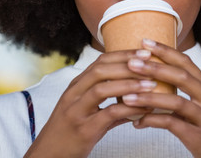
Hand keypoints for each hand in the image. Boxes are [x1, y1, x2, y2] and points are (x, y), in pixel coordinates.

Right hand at [24, 49, 154, 157]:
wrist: (49, 154)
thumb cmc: (69, 132)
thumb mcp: (86, 110)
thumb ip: (110, 102)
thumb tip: (138, 98)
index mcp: (76, 86)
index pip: (99, 62)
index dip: (122, 55)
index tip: (143, 52)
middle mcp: (74, 95)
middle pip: (100, 70)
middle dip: (127, 64)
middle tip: (150, 63)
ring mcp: (77, 111)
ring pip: (102, 89)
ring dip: (129, 84)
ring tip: (151, 84)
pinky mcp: (84, 130)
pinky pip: (108, 114)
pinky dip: (128, 109)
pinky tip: (144, 109)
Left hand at [122, 39, 200, 157]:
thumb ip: (187, 93)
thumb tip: (156, 79)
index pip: (187, 63)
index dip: (166, 51)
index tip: (145, 41)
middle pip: (181, 77)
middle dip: (155, 68)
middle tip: (132, 62)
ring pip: (175, 102)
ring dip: (149, 98)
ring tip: (126, 96)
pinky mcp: (199, 138)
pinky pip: (172, 125)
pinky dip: (152, 122)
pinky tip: (137, 122)